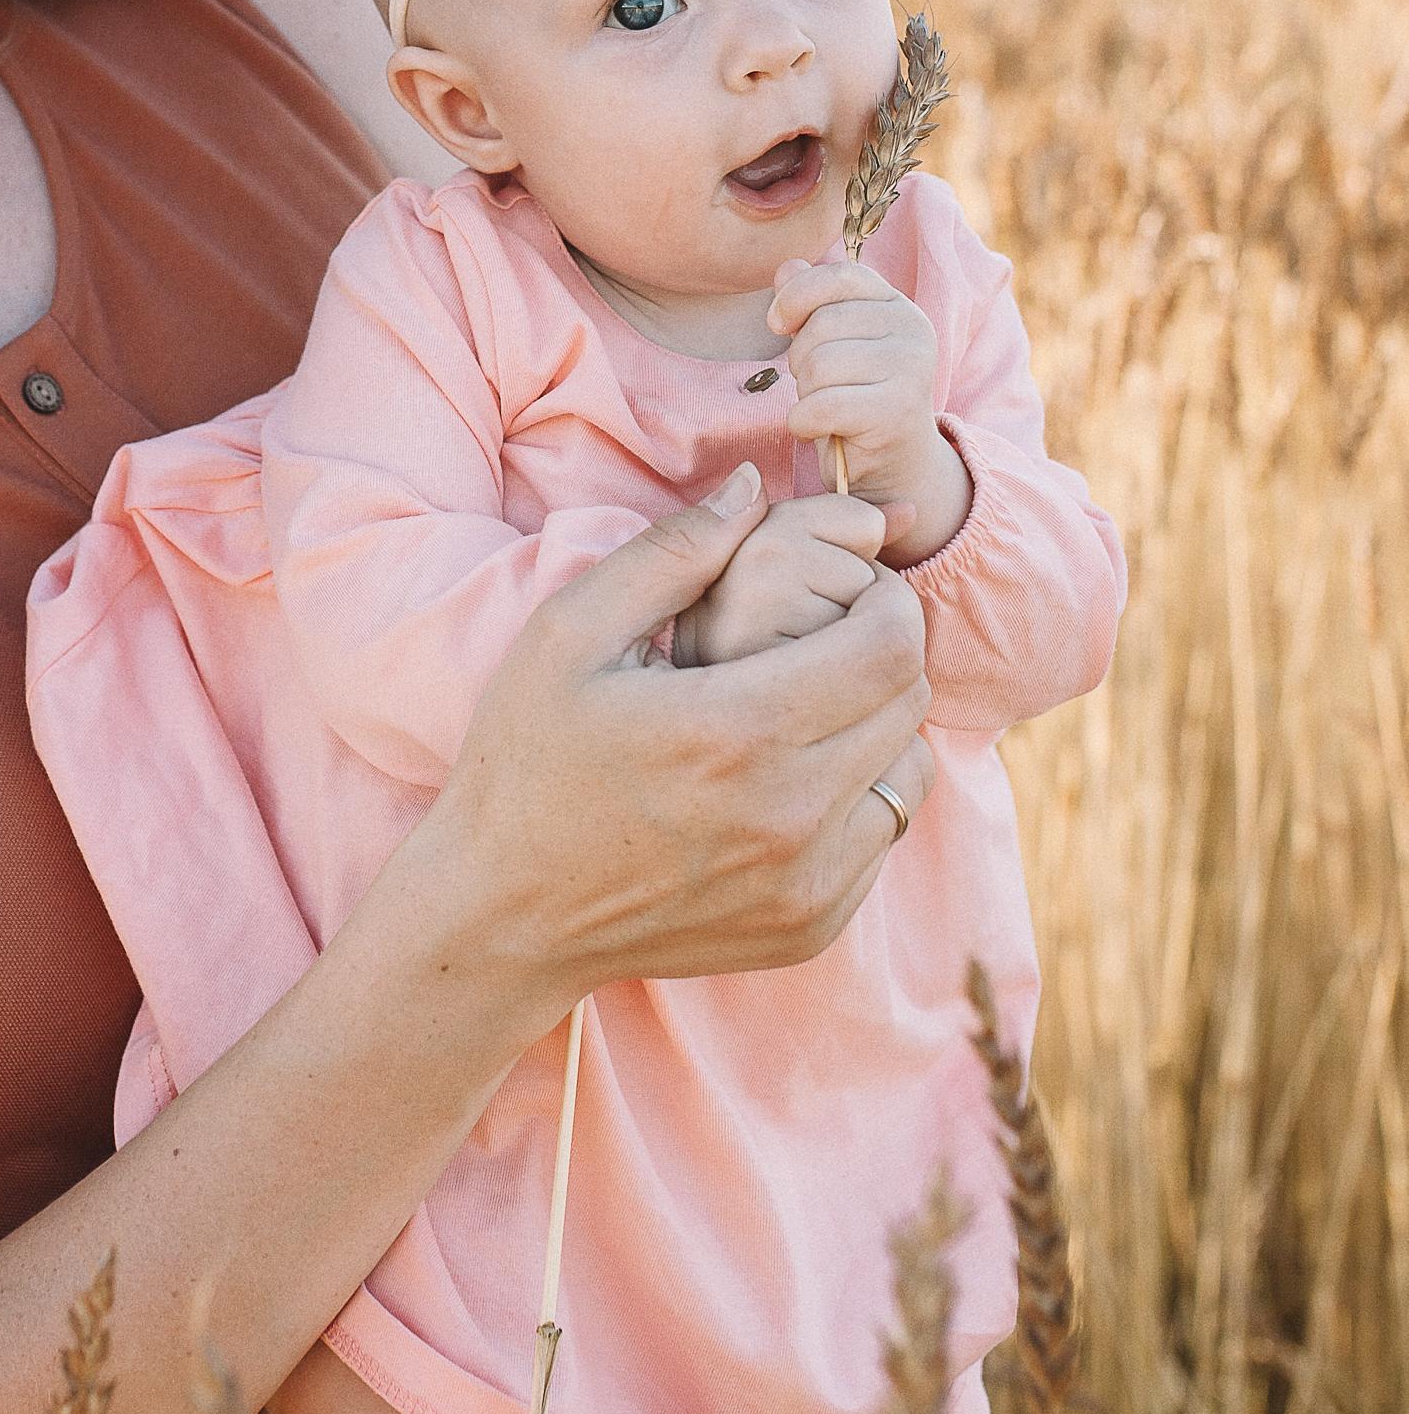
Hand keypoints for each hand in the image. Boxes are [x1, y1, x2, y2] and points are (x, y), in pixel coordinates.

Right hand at [401, 465, 935, 1035]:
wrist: (504, 914)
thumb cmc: (526, 761)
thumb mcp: (569, 634)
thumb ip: (672, 554)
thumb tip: (754, 487)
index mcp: (738, 730)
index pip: (892, 644)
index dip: (884, 599)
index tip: (845, 590)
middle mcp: (790, 815)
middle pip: (910, 702)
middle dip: (883, 652)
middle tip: (822, 639)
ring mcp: (806, 882)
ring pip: (909, 771)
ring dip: (877, 727)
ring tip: (805, 711)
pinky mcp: (811, 926)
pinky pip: (882, 839)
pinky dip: (856, 798)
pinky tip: (786, 783)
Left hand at [769, 258, 973, 562]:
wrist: (892, 467)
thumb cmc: (854, 400)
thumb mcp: (831, 345)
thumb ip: (810, 303)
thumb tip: (786, 267)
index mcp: (896, 305)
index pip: (839, 275)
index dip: (797, 296)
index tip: (778, 324)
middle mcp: (912, 329)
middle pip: (822, 325)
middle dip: (800, 359)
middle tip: (815, 385)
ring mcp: (911, 369)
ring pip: (820, 365)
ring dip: (804, 393)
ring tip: (822, 407)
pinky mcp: (897, 411)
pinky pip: (822, 405)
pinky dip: (803, 422)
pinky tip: (816, 429)